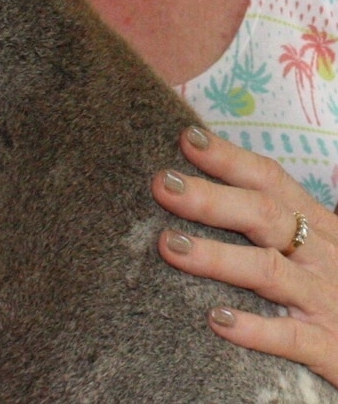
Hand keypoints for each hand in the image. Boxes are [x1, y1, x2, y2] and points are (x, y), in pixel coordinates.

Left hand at [151, 125, 337, 387]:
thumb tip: (272, 178)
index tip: (187, 138)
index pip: (269, 179)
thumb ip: (292, 216)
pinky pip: (290, 337)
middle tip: (162, 184)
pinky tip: (216, 320)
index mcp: (317, 224)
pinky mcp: (329, 345)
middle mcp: (320, 254)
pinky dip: (255, 329)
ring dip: (216, 256)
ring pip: (268, 271)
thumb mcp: (329, 242)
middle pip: (263, 215)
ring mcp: (325, 299)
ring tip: (169, 244)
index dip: (229, 157)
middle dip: (211, 198)